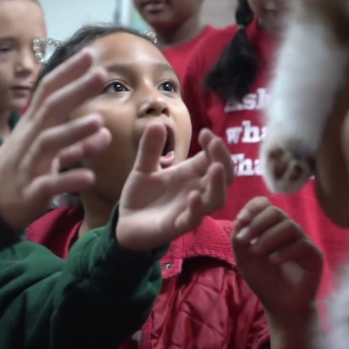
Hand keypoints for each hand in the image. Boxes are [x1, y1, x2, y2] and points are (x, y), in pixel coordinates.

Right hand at [0, 49, 111, 229]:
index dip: (68, 72)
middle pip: (51, 108)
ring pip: (49, 143)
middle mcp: (30, 139)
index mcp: (33, 126)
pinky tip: (89, 177)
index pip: (48, 91)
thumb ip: (77, 142)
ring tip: (99, 120)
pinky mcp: (31, 192)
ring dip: (73, 131)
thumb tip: (105, 130)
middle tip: (101, 73)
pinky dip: (69, 180)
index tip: (90, 54)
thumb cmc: (20, 171)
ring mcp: (29, 164)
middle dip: (75, 90)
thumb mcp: (47, 153)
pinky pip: (50, 184)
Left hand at [115, 127, 233, 251]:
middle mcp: (196, 190)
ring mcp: (190, 208)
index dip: (214, 146)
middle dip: (223, 158)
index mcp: (189, 174)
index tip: (205, 133)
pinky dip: (197, 207)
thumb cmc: (141, 196)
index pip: (212, 158)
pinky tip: (193, 195)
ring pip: (216, 198)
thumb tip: (157, 123)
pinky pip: (194, 218)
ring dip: (219, 183)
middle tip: (214, 143)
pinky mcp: (179, 225)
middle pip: (223, 175)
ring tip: (216, 168)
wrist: (125, 224)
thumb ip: (149, 148)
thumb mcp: (142, 168)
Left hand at [232, 197, 321, 319]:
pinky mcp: (314, 255)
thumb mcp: (244, 258)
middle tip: (244, 240)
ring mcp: (303, 241)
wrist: (280, 304)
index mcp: (270, 227)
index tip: (240, 221)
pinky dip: (284, 251)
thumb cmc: (263, 279)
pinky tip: (273, 261)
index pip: (264, 204)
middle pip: (275, 212)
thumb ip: (238, 239)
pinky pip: (302, 244)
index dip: (252, 209)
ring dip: (268, 237)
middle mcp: (288, 230)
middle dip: (257, 224)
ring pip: (289, 226)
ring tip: (257, 253)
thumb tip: (240, 221)